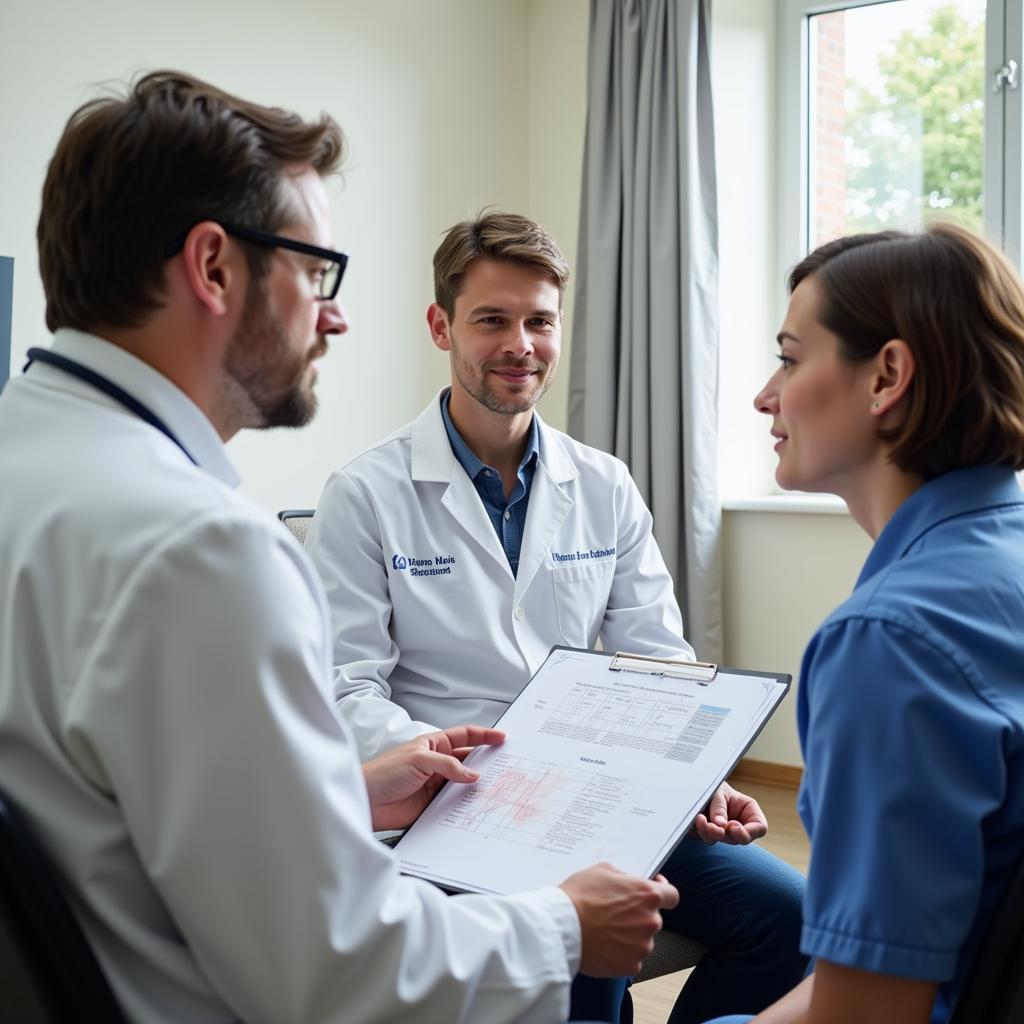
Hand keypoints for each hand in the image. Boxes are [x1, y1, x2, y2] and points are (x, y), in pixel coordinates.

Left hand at [362, 726, 504, 830]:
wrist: (366, 802)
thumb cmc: (384, 773)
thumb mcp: (418, 760)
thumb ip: (448, 765)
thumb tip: (472, 774)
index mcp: (433, 745)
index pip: (464, 736)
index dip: (484, 735)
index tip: (502, 738)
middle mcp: (438, 764)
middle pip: (468, 760)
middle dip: (486, 762)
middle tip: (505, 765)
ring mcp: (437, 785)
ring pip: (465, 783)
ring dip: (478, 786)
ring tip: (496, 787)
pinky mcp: (434, 805)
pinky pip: (456, 804)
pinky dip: (467, 805)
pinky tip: (477, 806)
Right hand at [559, 863, 678, 976]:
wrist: (562, 928)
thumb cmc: (579, 896)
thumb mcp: (601, 870)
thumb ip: (621, 875)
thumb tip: (626, 882)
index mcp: (646, 894)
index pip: (672, 895)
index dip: (664, 893)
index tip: (655, 893)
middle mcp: (650, 921)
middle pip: (652, 918)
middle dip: (638, 916)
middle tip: (614, 914)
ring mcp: (642, 946)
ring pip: (641, 940)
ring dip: (630, 936)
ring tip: (604, 931)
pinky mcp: (631, 966)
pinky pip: (631, 959)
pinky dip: (621, 954)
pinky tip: (603, 946)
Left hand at [692, 782, 767, 844]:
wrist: (698, 784)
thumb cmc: (715, 785)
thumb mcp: (719, 791)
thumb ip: (720, 807)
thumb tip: (720, 825)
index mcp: (750, 811)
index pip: (760, 828)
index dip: (748, 832)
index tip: (732, 827)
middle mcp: (740, 824)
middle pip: (739, 839)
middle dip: (724, 834)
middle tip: (711, 826)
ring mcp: (727, 831)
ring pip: (722, 840)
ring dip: (710, 833)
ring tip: (700, 819)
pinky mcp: (713, 834)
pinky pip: (709, 839)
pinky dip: (701, 832)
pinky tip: (697, 820)